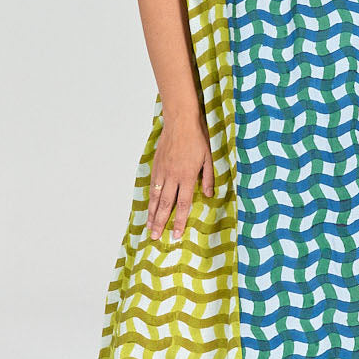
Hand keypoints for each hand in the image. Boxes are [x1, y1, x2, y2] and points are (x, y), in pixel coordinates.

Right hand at [147, 114, 214, 240]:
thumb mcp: (209, 158)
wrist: (180, 121)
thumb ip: (208, 177)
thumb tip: (208, 195)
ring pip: (155, 197)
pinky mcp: (156, 166)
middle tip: (155, 237)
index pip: (183, 204)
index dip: (180, 221)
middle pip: (165, 205)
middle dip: (160, 222)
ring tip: (148, 227)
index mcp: (187, 176)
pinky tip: (148, 207)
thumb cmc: (198, 138)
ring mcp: (162, 171)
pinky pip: (151, 186)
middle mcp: (172, 176)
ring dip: (151, 214)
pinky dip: (149, 199)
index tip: (176, 234)